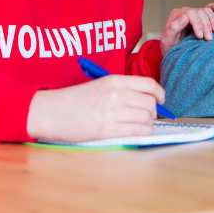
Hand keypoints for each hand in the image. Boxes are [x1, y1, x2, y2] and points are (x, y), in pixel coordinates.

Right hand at [26, 75, 164, 141]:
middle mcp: (116, 94)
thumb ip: (122, 89)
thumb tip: (147, 99)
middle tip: (148, 115)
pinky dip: (143, 132)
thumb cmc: (74, 100)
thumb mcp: (100, 85)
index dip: (160, 93)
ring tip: (141, 124)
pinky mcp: (108, 130)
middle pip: (150, 103)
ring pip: (147, 118)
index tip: (161, 99)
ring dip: (148, 123)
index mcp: (114, 80)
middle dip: (154, 111)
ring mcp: (113, 112)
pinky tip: (137, 131)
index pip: (149, 84)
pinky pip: (138, 131)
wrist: (52, 112)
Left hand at [160, 3, 213, 55]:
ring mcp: (194, 14)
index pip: (190, 13)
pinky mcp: (201, 17)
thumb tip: (185, 17)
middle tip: (208, 39)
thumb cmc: (170, 48)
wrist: (174, 53)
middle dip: (206, 25)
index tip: (200, 37)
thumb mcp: (167, 40)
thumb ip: (173, 28)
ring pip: (206, 10)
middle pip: (200, 12)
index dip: (197, 24)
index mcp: (176, 15)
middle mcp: (185, 12)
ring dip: (213, 21)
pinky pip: (208, 9)